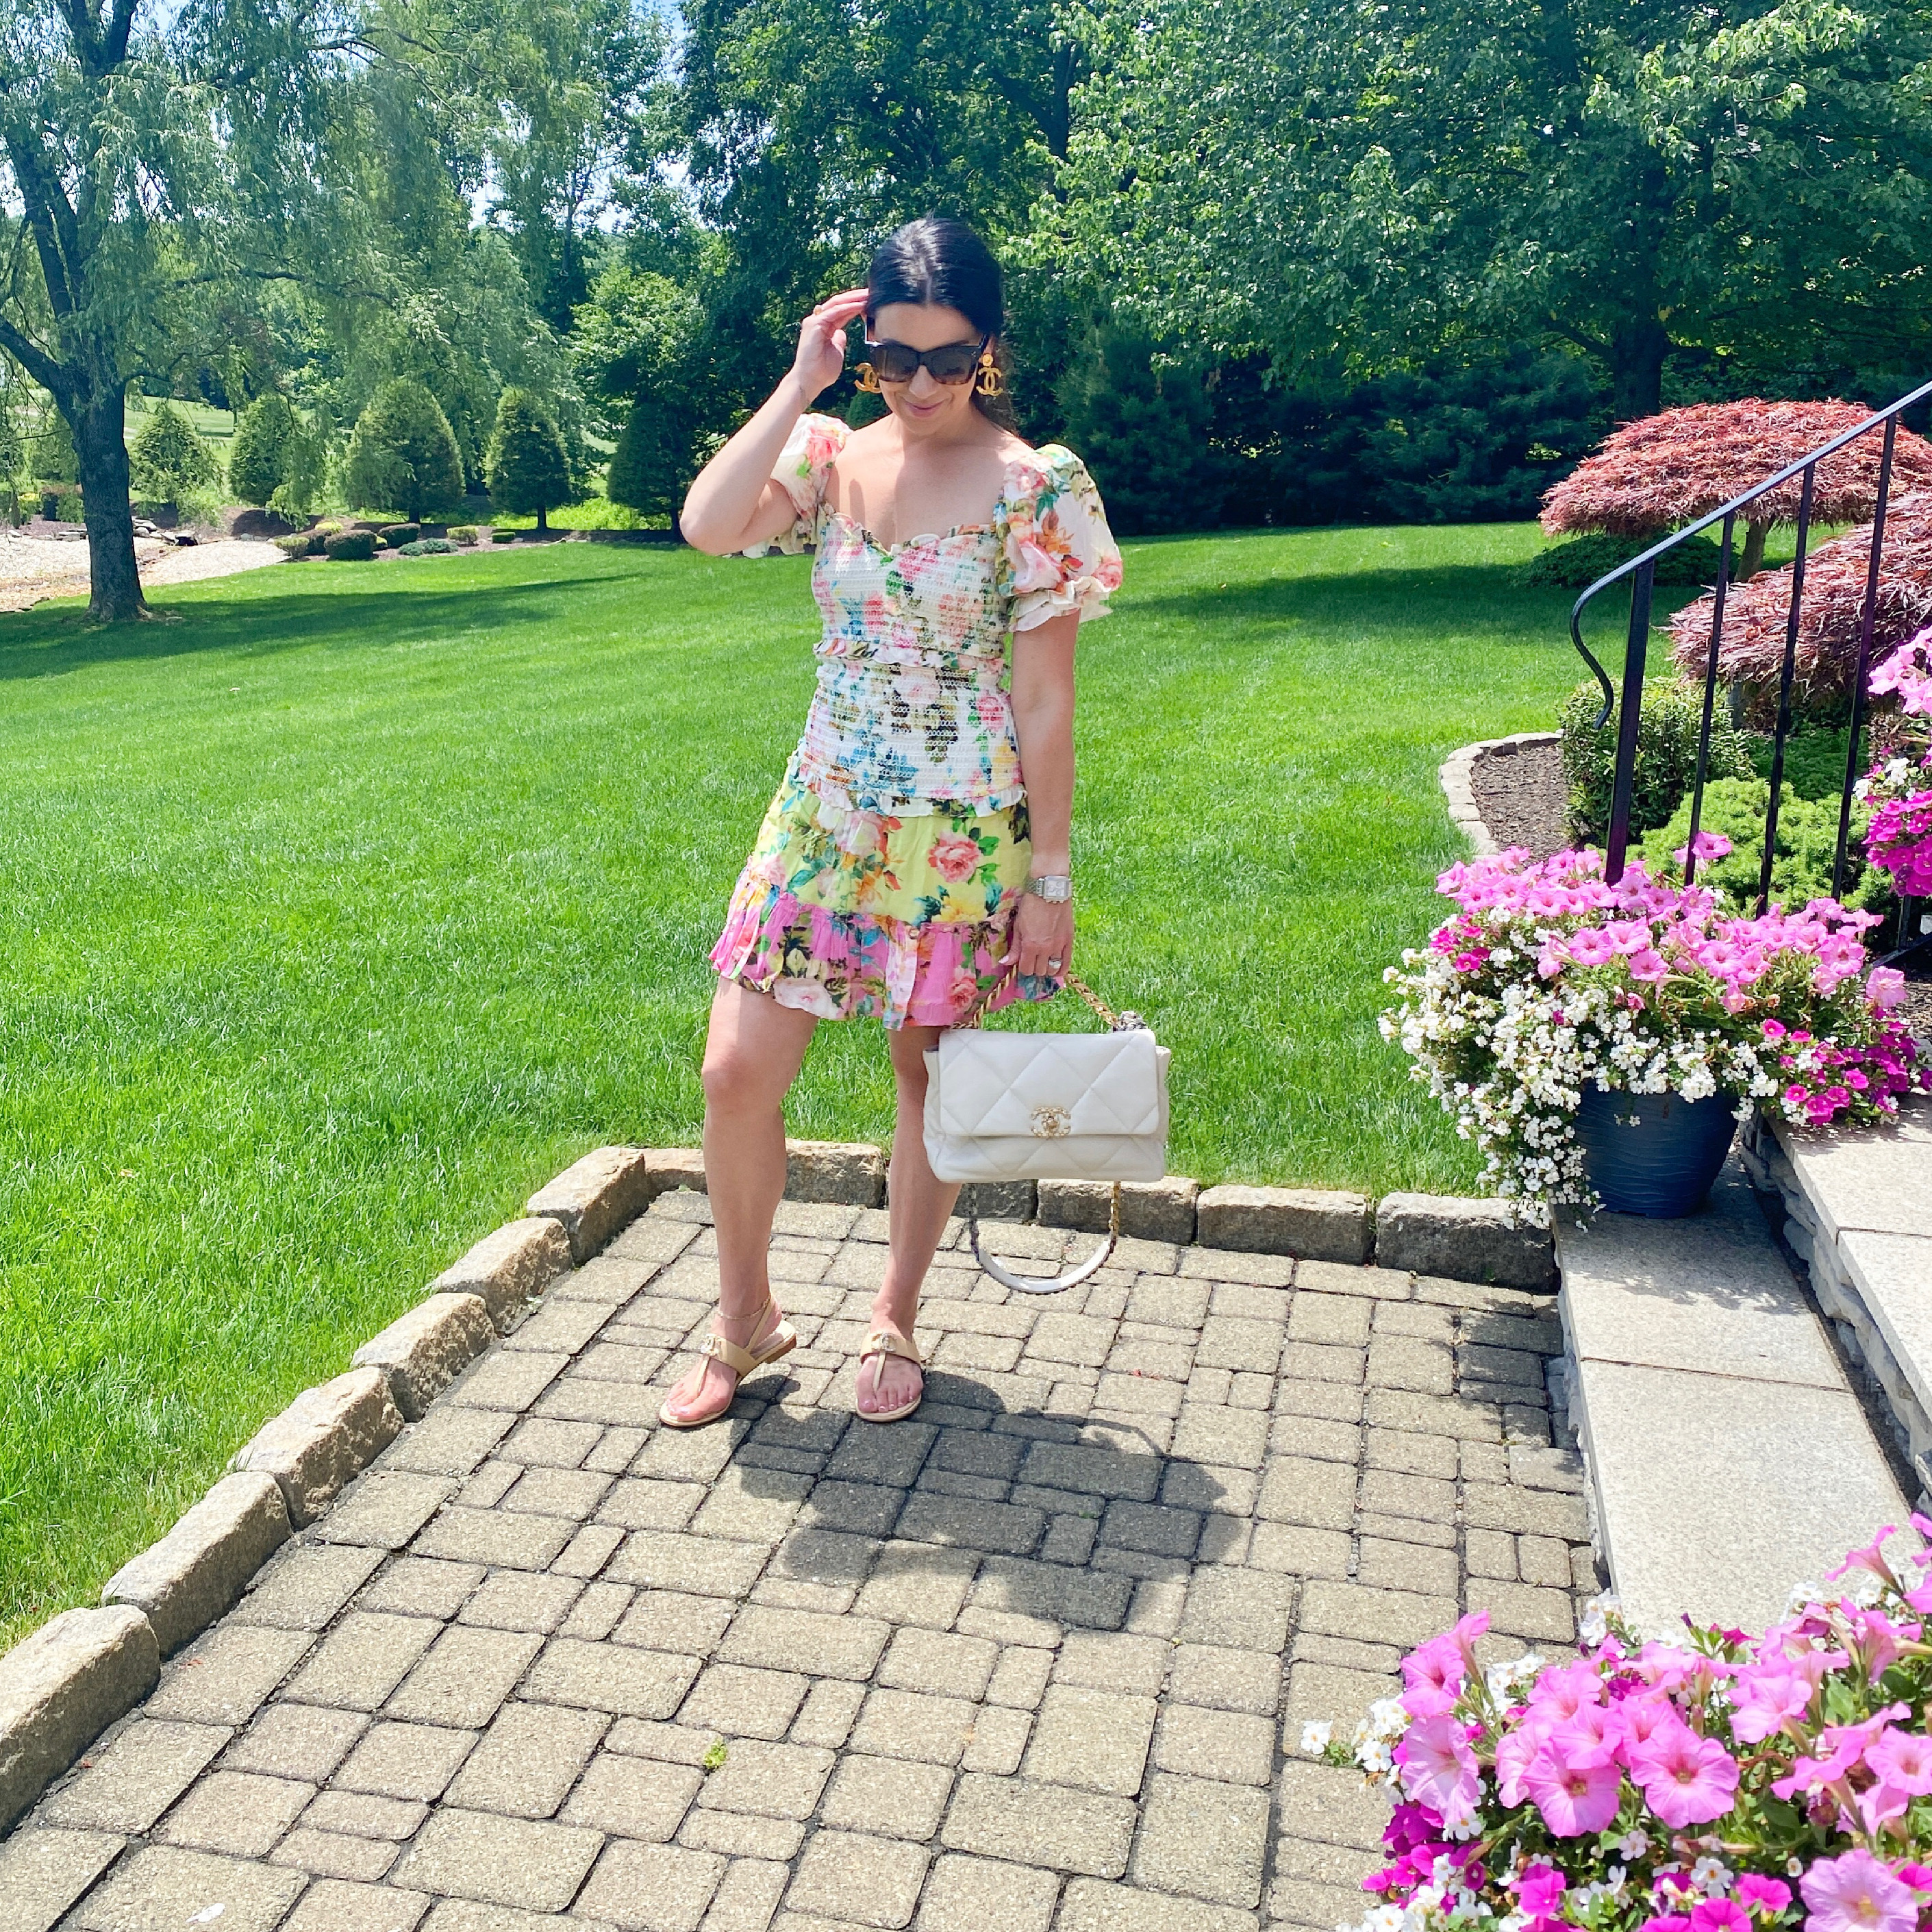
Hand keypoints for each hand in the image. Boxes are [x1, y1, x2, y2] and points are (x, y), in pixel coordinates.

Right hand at [791, 288, 869, 404]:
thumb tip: (842, 332)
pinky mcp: (815, 324)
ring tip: (868, 295)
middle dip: (855, 296)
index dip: (855, 304)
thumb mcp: (836, 351)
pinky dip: (848, 307)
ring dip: (854, 298)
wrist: (810, 381)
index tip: (870, 301)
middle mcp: (817, 320)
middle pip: (839, 303)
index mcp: (823, 326)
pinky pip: (835, 312)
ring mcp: (815, 321)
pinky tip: (860, 304)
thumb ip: (839, 340)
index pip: (840, 310)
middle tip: (872, 292)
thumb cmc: (821, 371)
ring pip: (837, 303)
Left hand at [1004, 890, 1072, 980]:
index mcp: (1030, 945)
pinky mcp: (1069, 941)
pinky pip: (1067, 963)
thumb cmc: (1031, 906)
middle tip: (1032, 960)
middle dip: (1034, 968)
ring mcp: (1058, 946)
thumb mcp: (1018, 926)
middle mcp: (1045, 949)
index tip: (1022, 962)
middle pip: (1039, 971)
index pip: (1026, 969)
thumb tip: (1005, 962)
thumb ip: (1014, 947)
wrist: (1049, 891)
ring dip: (1046, 969)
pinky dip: (1062, 970)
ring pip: (1052, 969)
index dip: (1022, 968)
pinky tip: (1058, 971)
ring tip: (1043, 962)